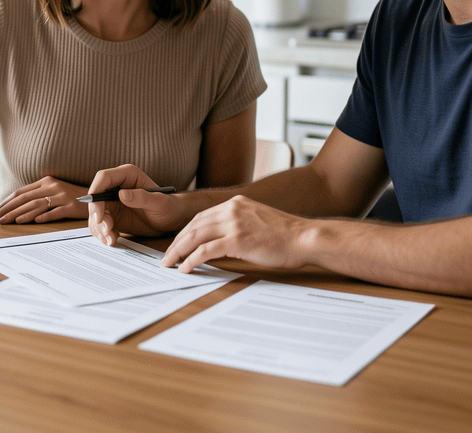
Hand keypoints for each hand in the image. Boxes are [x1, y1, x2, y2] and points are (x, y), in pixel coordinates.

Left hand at [0, 177, 87, 223]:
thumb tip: (16, 208)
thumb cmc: (72, 197)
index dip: (6, 203)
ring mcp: (63, 196)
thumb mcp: (54, 191)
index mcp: (46, 182)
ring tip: (8, 222)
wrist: (97, 197)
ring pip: (37, 205)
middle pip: (26, 199)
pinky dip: (42, 216)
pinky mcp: (72, 206)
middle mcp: (53, 187)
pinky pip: (55, 212)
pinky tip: (32, 222)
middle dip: (8, 210)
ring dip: (20, 214)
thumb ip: (38, 195)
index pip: (21, 193)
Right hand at [87, 164, 189, 245]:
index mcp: (127, 175)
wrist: (172, 221)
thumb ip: (142, 197)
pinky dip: (102, 233)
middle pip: (96, 197)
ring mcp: (113, 201)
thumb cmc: (169, 207)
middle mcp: (117, 186)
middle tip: (106, 229)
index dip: (96, 192)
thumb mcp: (159, 203)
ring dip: (99, 227)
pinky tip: (112, 239)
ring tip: (111, 238)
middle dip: (97, 215)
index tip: (98, 213)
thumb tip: (121, 194)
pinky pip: (100, 223)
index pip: (104, 178)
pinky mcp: (112, 215)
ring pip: (95, 212)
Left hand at [160, 195, 311, 272]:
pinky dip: (191, 260)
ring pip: (195, 236)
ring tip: (169, 264)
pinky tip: (185, 268)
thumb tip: (223, 240)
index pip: (201, 217)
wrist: (305, 238)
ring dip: (178, 252)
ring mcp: (234, 223)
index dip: (186, 232)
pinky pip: (206, 250)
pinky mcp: (237, 240)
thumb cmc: (287, 235)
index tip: (177, 244)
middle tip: (166, 257)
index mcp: (236, 203)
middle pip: (194, 225)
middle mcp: (232, 209)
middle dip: (177, 242)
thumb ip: (240, 224)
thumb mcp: (259, 220)